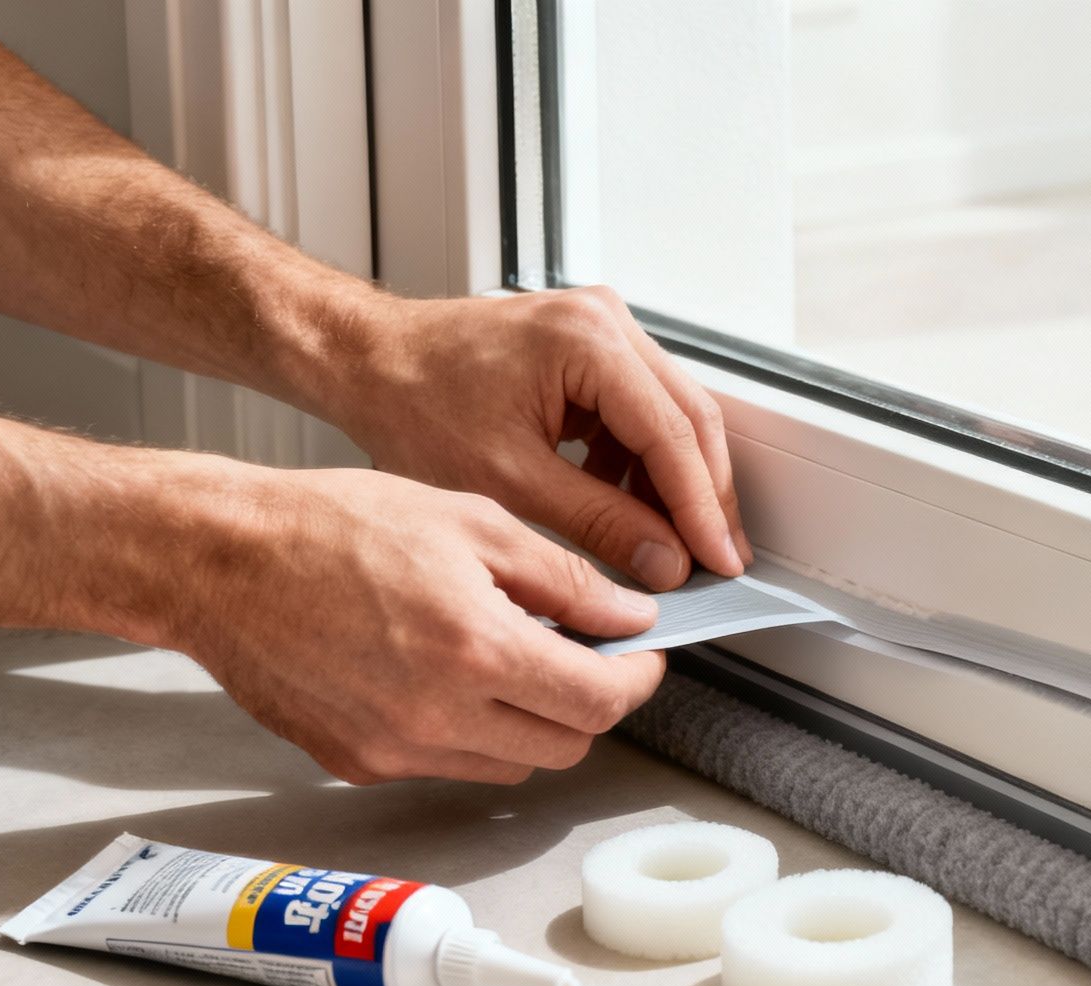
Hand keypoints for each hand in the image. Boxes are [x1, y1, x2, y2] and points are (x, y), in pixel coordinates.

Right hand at [173, 465, 666, 784]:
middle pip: (565, 746)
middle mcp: (438, 715)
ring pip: (510, 764)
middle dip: (590, 703)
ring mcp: (395, 749)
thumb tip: (630, 615)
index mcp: (476, 650)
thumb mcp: (471, 522)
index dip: (637, 679)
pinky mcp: (358, 762)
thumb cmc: (330, 525)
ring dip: (531, 722)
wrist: (219, 559)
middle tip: (583, 653)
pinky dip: (470, 731)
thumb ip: (565, 579)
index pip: (600, 702)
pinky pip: (448, 764)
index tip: (641, 656)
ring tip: (508, 656)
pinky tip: (447, 675)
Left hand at [326, 285, 752, 591]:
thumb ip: (600, 523)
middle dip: (706, 495)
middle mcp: (605, 321)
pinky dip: (643, 461)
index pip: (672, 434)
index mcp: (588, 342)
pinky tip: (631, 507)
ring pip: (672, 413)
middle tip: (720, 558)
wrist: (369, 363)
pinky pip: (641, 408)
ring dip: (677, 481)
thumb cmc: (416, 405)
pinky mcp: (590, 346)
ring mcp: (601, 327)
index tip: (721, 558)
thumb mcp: (511, 482)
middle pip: (689, 417)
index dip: (703, 507)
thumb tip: (665, 560)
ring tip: (676, 544)